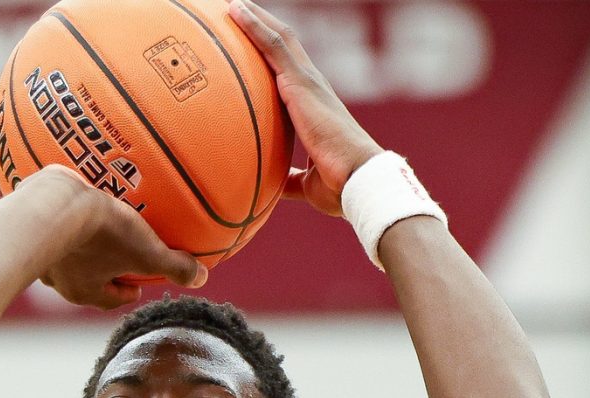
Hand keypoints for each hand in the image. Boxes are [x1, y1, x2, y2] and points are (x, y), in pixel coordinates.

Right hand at [23, 167, 206, 309]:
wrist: (50, 205)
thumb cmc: (100, 235)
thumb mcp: (147, 251)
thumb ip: (174, 266)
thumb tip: (202, 278)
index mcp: (85, 290)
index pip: (110, 299)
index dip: (126, 292)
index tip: (137, 284)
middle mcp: (58, 279)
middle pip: (84, 279)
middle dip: (101, 269)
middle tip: (116, 257)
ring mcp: (39, 254)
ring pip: (63, 255)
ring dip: (78, 246)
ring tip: (90, 228)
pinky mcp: (26, 226)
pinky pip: (45, 227)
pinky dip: (58, 221)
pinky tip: (66, 204)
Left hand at [228, 0, 383, 217]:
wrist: (356, 179)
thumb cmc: (338, 185)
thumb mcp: (306, 183)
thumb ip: (288, 179)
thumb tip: (273, 186)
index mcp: (315, 107)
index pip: (292, 73)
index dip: (274, 57)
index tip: (254, 46)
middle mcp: (314, 87)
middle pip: (285, 46)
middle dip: (263, 27)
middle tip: (240, 12)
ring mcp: (308, 81)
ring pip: (279, 37)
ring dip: (256, 18)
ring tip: (233, 4)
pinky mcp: (300, 82)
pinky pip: (271, 44)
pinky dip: (253, 25)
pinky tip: (234, 11)